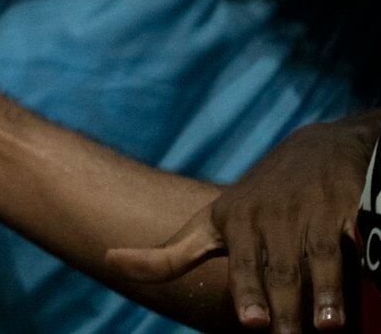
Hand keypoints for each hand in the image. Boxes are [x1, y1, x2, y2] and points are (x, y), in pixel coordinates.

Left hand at [106, 113, 378, 331]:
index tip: (250, 320)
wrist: (316, 149)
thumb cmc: (257, 201)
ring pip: (316, 260)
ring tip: (327, 327)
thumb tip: (110, 262)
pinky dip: (354, 262)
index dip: (241, 290)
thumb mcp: (209, 223)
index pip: (237, 264)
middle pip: (278, 273)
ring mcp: (306, 212)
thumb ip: (169, 254)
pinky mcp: (343, 206)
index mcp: (232, 224)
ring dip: (323, 294)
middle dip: (281, 305)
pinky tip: (360, 283)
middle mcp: (268, 218)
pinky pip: (347, 240)